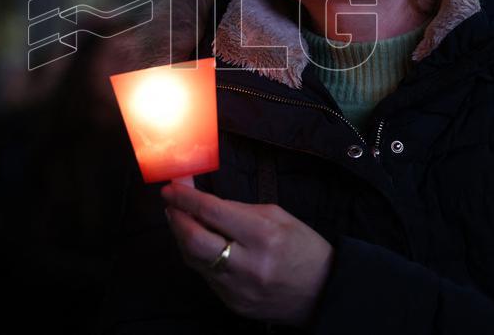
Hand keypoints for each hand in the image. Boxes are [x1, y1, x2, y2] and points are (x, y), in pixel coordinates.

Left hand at [160, 180, 333, 327]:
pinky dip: (198, 258)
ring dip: (182, 238)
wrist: (322, 292)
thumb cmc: (302, 248)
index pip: (212, 212)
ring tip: (181, 221)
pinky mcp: (234, 304)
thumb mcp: (277, 216)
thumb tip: (204, 203)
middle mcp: (248, 265)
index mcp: (262, 235)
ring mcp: (238, 289)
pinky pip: (206, 277)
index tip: (171, 188)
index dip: (186, 198)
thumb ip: (238, 209)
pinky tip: (200, 245)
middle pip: (194, 241)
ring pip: (194, 260)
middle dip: (176, 219)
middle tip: (171, 205)